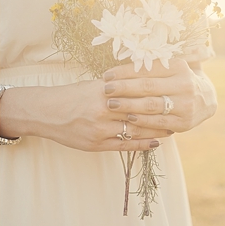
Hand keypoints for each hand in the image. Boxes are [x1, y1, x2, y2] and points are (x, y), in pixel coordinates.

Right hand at [0, 81, 166, 151]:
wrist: (45, 112)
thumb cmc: (73, 95)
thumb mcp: (96, 85)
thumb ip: (119, 85)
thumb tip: (146, 80)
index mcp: (105, 92)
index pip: (138, 93)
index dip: (157, 95)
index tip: (173, 94)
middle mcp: (104, 110)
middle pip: (140, 112)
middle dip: (161, 113)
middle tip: (179, 112)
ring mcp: (100, 129)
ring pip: (135, 130)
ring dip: (156, 130)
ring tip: (172, 128)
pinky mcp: (96, 144)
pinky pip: (125, 145)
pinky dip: (143, 144)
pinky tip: (156, 142)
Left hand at [103, 58, 216, 132]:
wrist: (207, 101)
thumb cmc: (180, 80)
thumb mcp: (173, 66)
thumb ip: (154, 61)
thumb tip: (127, 51)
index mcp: (179, 67)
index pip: (148, 69)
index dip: (125, 72)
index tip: (107, 75)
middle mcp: (185, 85)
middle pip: (148, 86)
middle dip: (124, 88)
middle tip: (106, 90)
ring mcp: (185, 105)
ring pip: (151, 105)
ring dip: (128, 105)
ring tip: (111, 104)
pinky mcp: (183, 123)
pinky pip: (158, 122)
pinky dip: (142, 120)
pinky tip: (128, 117)